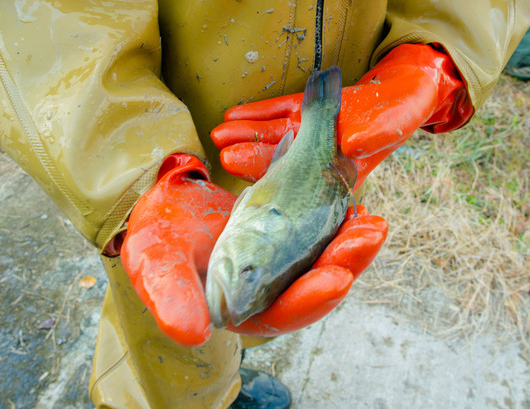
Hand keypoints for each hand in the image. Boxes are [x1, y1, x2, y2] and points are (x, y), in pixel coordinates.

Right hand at [120, 154, 387, 346]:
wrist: (163, 204)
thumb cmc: (157, 242)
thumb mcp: (157, 268)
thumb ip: (173, 300)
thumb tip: (192, 333)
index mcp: (245, 310)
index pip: (285, 311)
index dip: (311, 297)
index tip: (336, 278)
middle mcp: (273, 290)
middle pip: (317, 281)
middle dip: (347, 260)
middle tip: (371, 234)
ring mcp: (286, 259)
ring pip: (326, 253)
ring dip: (351, 239)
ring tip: (372, 220)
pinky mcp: (292, 230)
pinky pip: (321, 225)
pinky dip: (336, 212)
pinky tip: (353, 196)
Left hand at [211, 44, 472, 188]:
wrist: (407, 89)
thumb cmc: (403, 111)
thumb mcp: (391, 124)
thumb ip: (372, 135)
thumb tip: (349, 144)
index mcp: (340, 171)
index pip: (302, 177)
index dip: (274, 174)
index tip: (248, 174)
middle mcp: (321, 159)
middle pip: (280, 160)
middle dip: (251, 158)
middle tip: (222, 156)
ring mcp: (312, 136)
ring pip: (274, 137)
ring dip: (246, 134)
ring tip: (218, 134)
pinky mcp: (307, 113)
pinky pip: (280, 113)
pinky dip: (258, 113)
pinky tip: (234, 113)